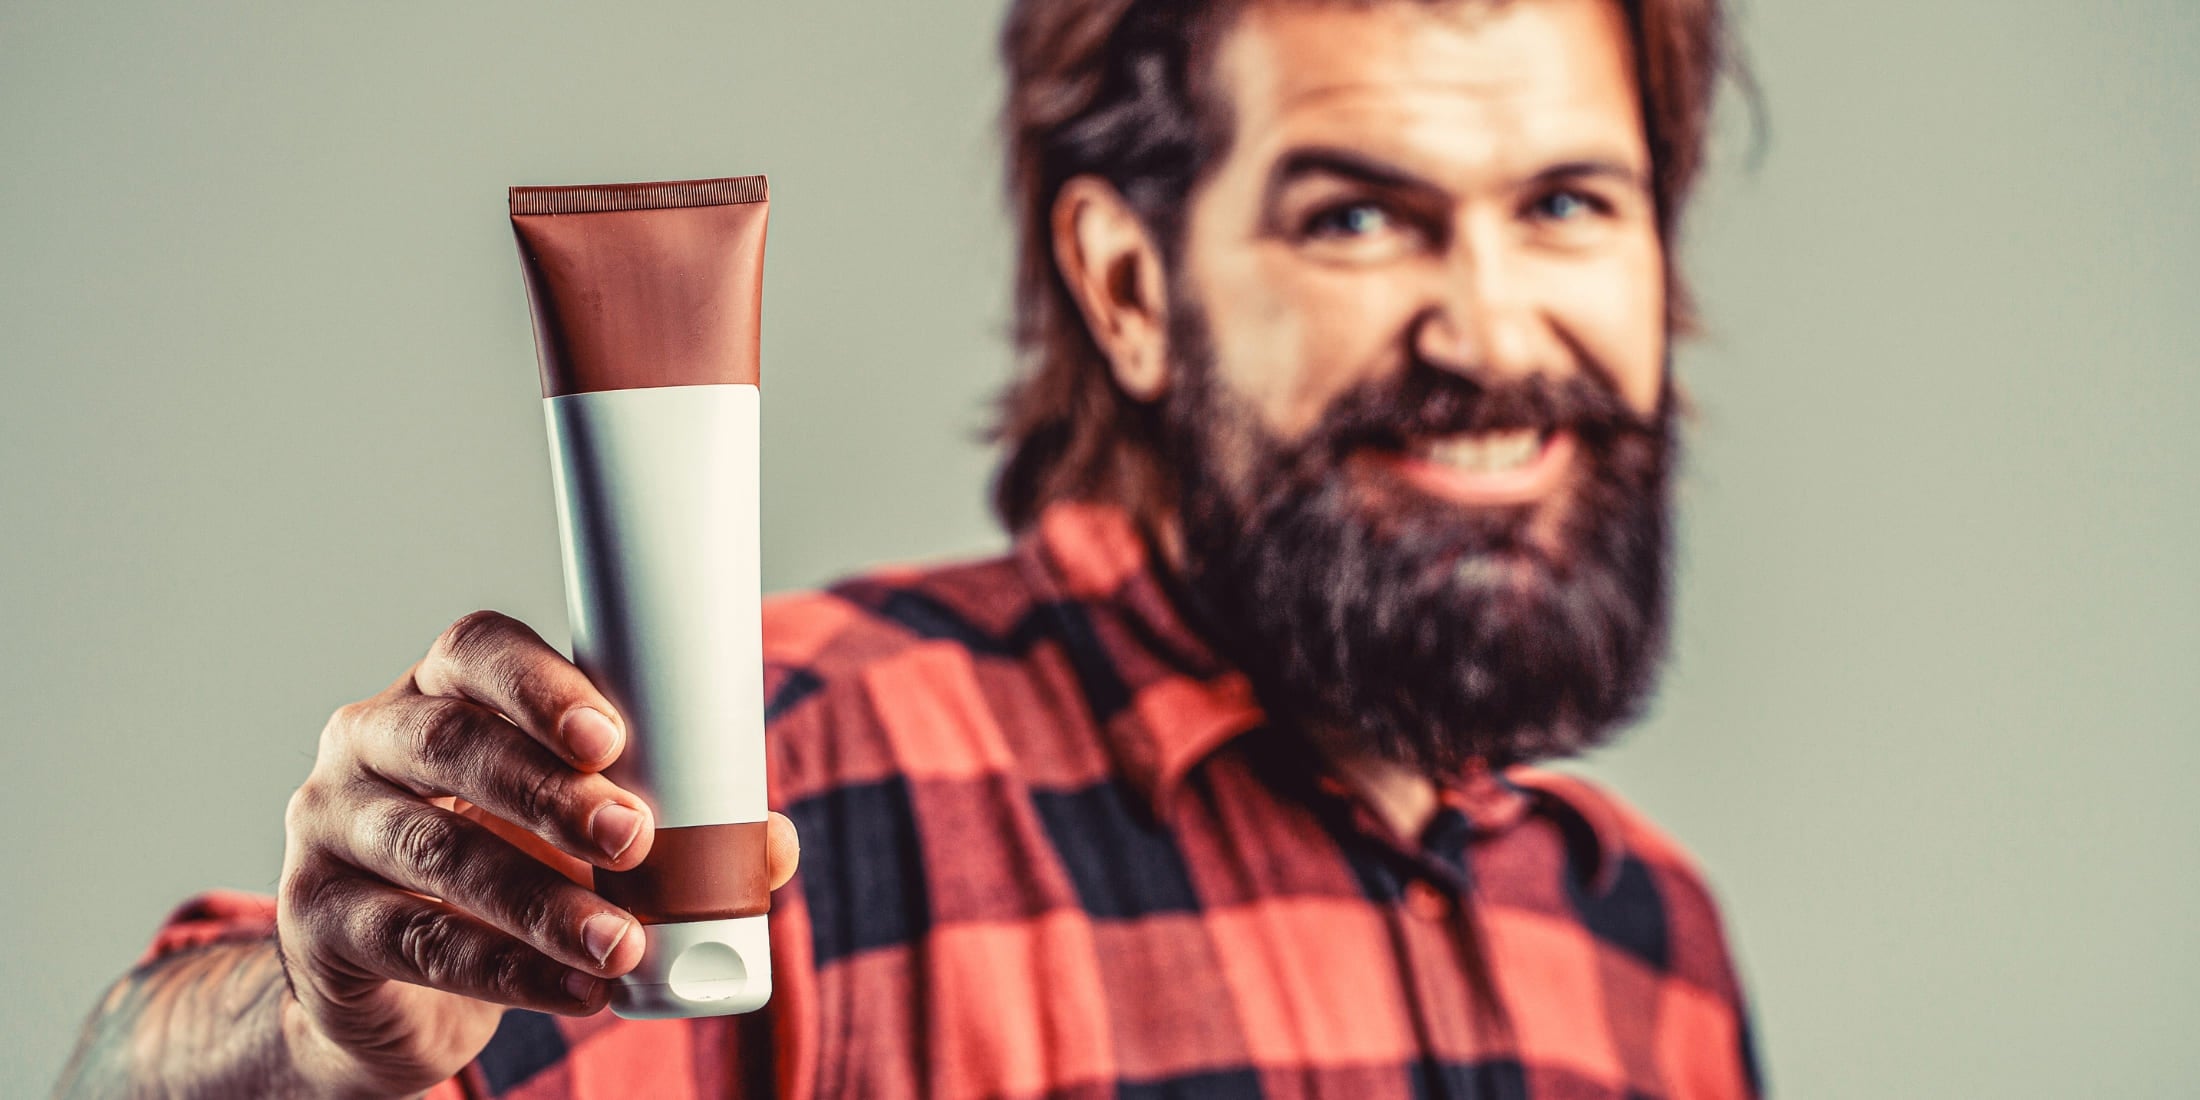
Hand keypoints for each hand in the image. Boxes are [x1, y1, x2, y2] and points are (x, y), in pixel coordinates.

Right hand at [274, 610, 798, 1097]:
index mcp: (439, 693)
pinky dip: (509, 970)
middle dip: (550, 792)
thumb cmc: (506, 873)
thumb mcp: (580, 841)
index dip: (540, 685)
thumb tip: (775, 846)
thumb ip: (677, 832)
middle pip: (451, 744)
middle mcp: (368, 744)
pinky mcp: (316, 924)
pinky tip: (578, 990)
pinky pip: (417, 942)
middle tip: (633, 835)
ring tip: (622, 940)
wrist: (393, 988)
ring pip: (435, 853)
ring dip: (540, 899)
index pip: (476, 652)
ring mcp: (330, 832)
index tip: (611, 735)